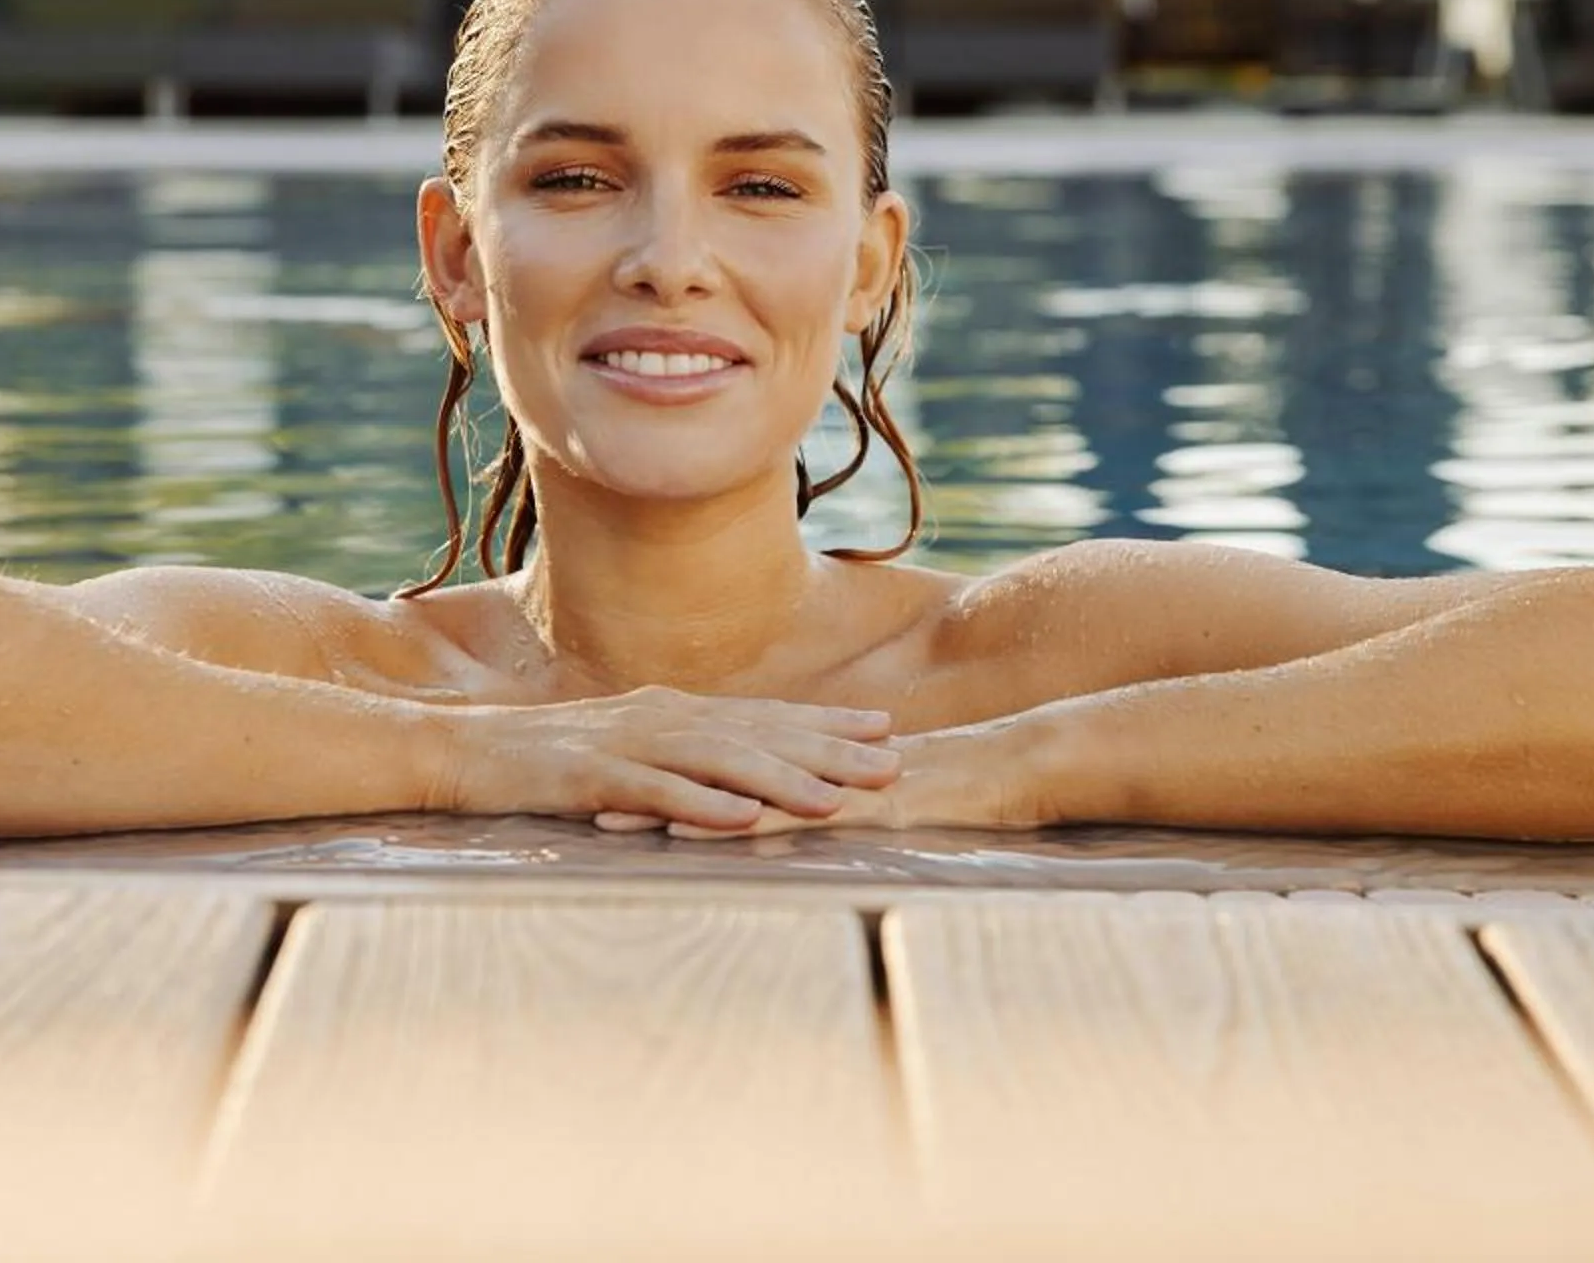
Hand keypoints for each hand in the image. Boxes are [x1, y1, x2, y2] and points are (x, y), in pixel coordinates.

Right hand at [432, 688, 899, 830]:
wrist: (460, 750)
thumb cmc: (540, 759)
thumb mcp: (622, 751)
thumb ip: (677, 758)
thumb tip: (734, 779)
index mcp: (669, 710)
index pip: (763, 715)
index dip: (825, 723)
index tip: (885, 730)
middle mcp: (659, 717)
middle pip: (757, 733)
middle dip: (828, 749)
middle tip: (891, 763)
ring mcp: (626, 744)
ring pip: (719, 760)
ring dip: (782, 779)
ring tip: (837, 799)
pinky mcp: (591, 776)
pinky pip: (656, 791)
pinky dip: (702, 803)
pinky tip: (742, 818)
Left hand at [598, 721, 1042, 838]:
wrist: (1022, 764)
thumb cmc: (961, 785)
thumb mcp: (884, 794)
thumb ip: (836, 797)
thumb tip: (798, 813)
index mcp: (802, 759)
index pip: (711, 758)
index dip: (651, 764)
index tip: (594, 773)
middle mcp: (802, 763)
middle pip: (702, 768)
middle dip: (637, 779)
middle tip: (571, 791)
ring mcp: (825, 780)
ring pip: (730, 789)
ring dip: (666, 804)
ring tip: (603, 817)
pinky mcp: (853, 806)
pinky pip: (786, 817)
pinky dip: (735, 825)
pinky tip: (691, 835)